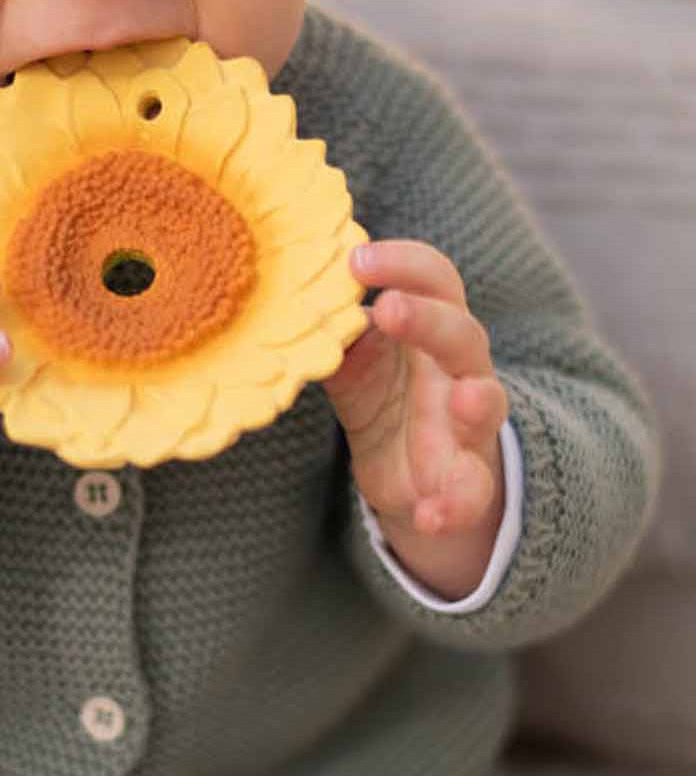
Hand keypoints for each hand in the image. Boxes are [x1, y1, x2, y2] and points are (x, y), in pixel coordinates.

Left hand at [324, 240, 506, 597]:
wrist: (415, 473)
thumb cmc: (385, 393)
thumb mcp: (354, 362)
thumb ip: (333, 334)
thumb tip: (288, 299)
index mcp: (430, 325)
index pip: (433, 278)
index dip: (403, 263)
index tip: (355, 260)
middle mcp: (459, 365)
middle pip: (461, 331)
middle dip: (429, 319)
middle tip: (389, 309)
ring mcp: (469, 421)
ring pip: (488, 402)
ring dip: (478, 401)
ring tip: (464, 400)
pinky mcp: (468, 476)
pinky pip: (472, 489)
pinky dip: (453, 504)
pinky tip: (429, 515)